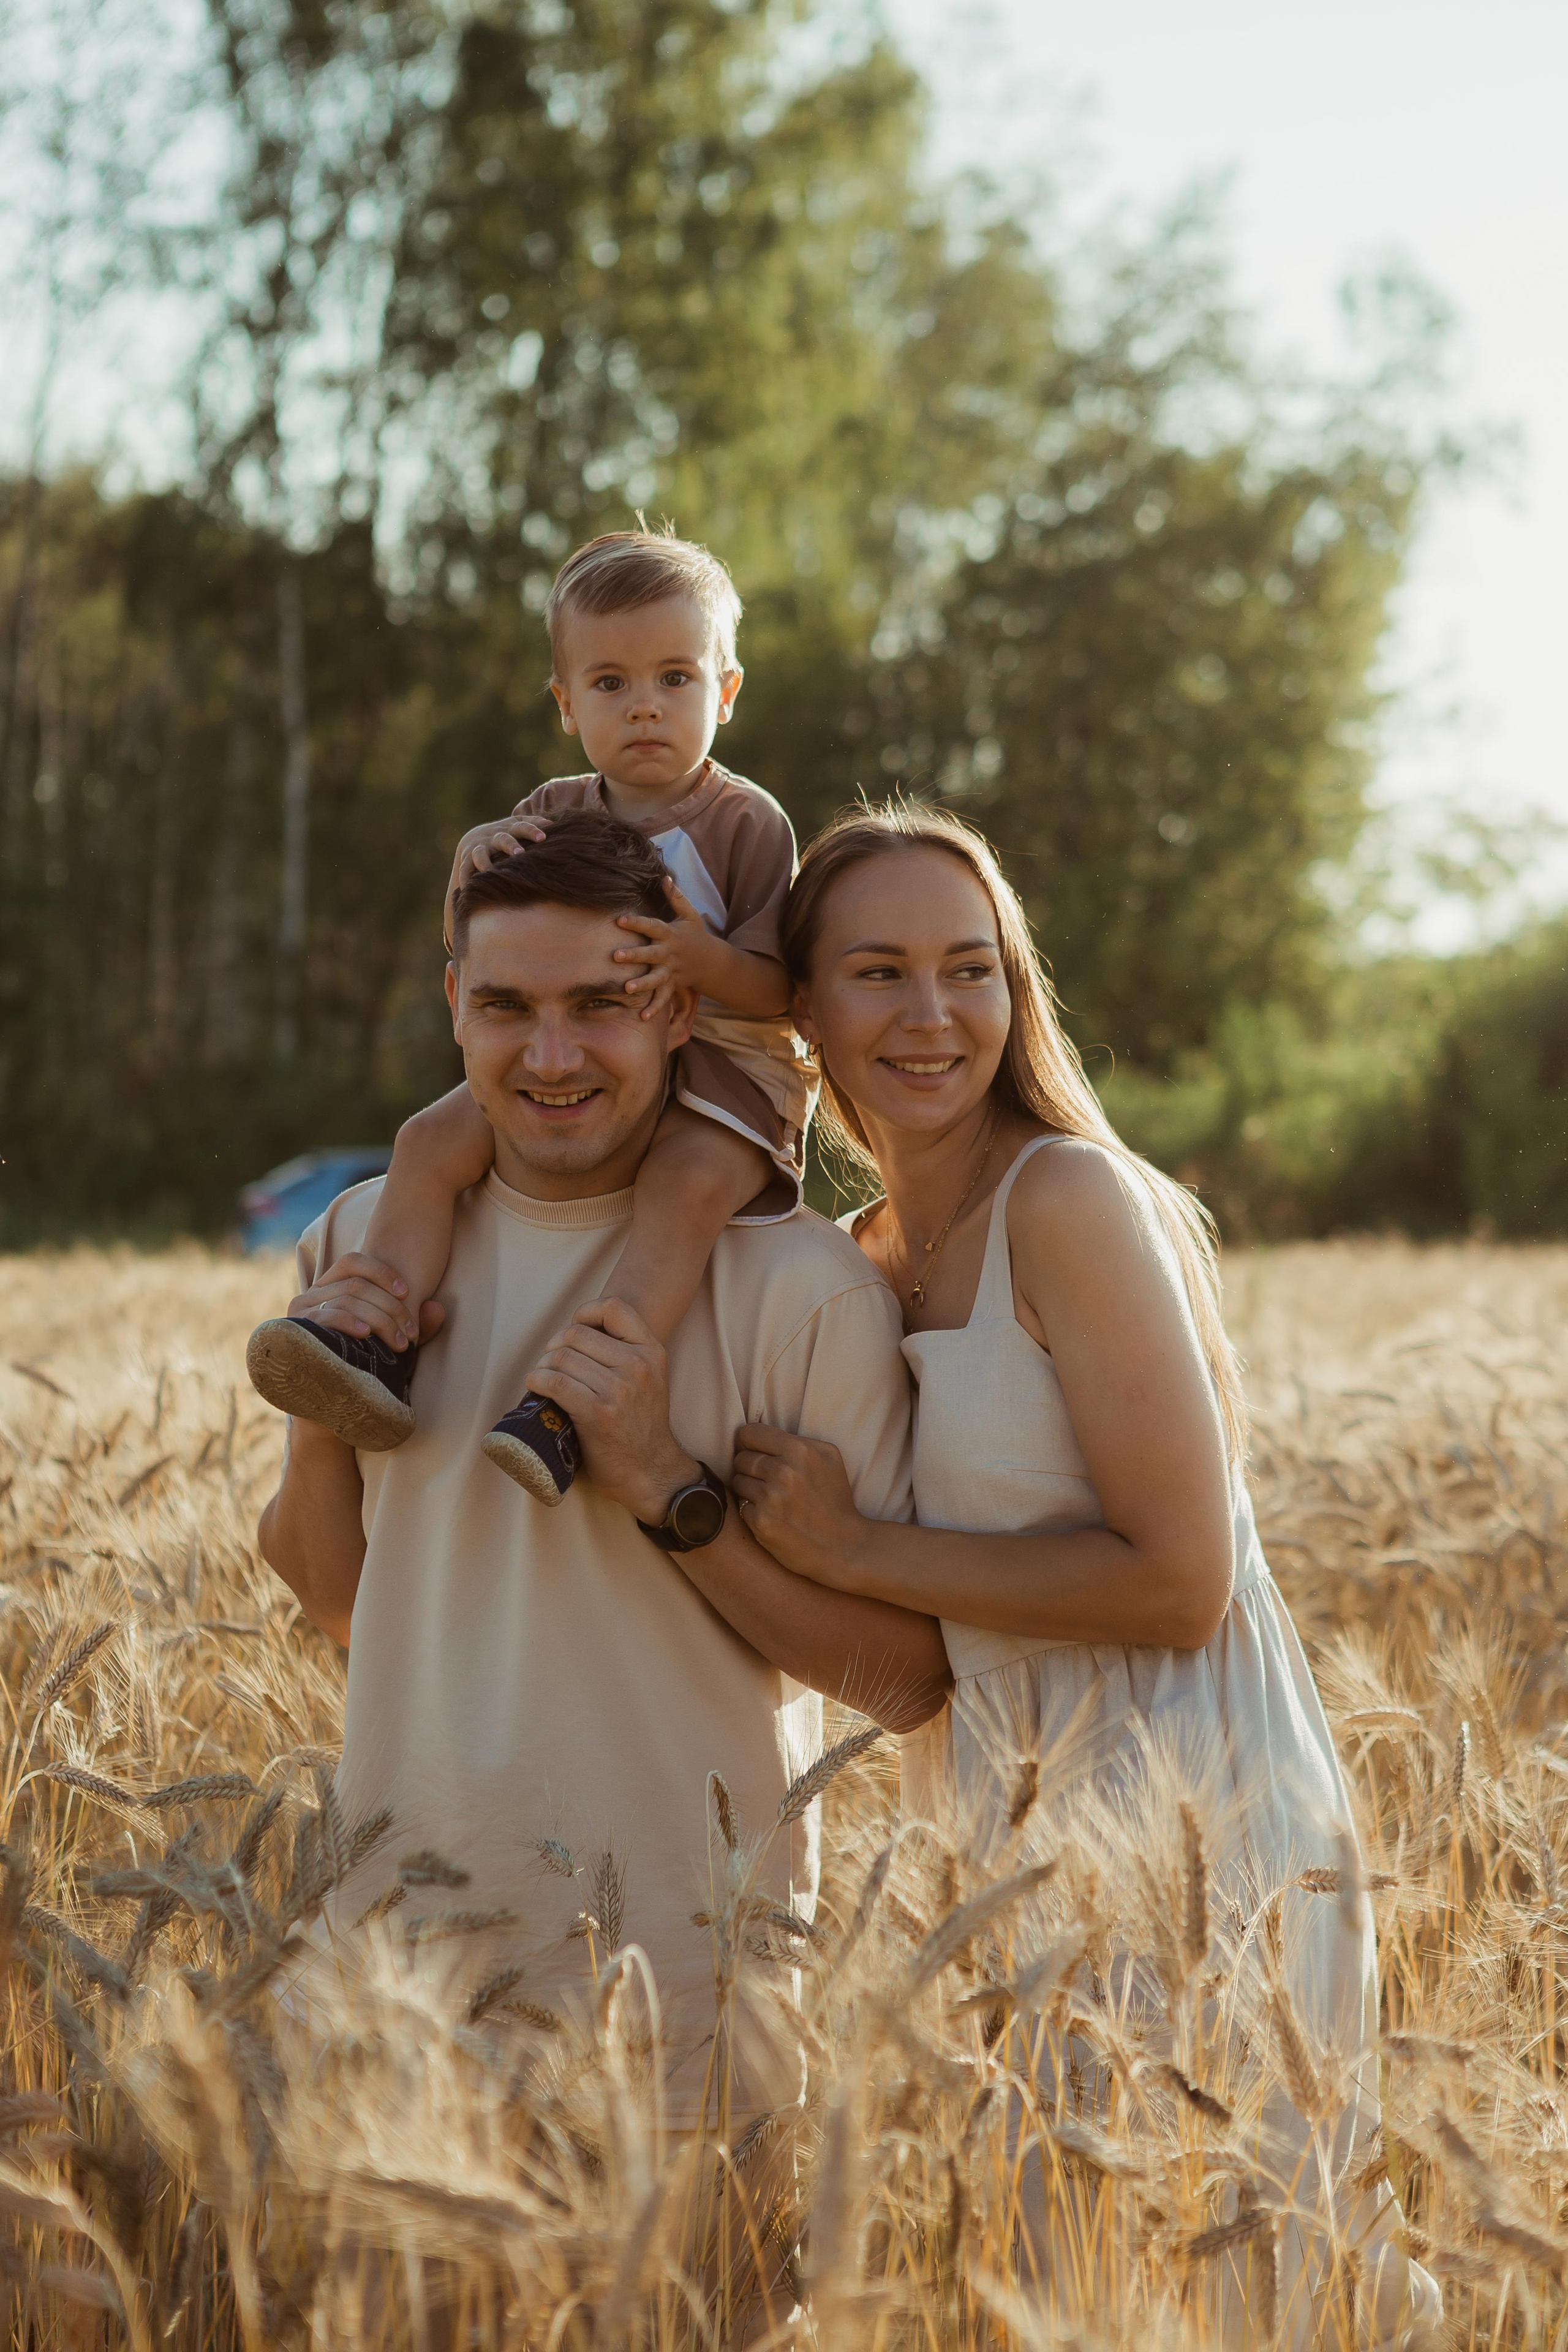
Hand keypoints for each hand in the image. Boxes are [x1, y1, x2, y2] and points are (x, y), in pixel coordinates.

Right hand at [288, 1253, 446, 1353]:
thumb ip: (417, 1324)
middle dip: (390, 1307)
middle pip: (356, 1285)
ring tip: (399, 1343)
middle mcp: (313, 1294)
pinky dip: (350, 1322)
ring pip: (346, 1299)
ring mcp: (302, 1311)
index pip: (353, 1262)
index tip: (407, 1292)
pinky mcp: (297, 1330)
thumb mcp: (394, 1341)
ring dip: (380, 1319)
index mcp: (332, 1287)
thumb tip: (438, 1308)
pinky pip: (326, 1316)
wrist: (332, 1399)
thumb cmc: (365, 1364)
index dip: (381, 1272)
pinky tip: (367, 1335)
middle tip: (410, 1333)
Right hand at [453, 810, 552, 887]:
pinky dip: (464, 877)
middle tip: (519, 853)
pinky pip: (464, 868)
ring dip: (484, 862)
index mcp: (509, 829)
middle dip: (510, 845)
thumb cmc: (504, 834)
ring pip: (480, 854)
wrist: (473, 839)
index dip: (531, 831)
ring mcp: (478, 847)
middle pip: (502, 839)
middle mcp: (493, 837)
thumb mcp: (516, 825)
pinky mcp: (466, 858)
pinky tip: (467, 888)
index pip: (521, 826)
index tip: (543, 838)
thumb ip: (532, 823)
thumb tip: (552, 823)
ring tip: (488, 871)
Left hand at [528, 1299, 699, 1523]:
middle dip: (555, 1346)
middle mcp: (637, 1365)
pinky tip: (535, 1388)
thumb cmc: (640, 1425)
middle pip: (576, 1333)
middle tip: (552, 1364)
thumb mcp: (649, 1379)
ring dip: (543, 1367)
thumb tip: (577, 1332)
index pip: (613, 1307)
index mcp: (651, 1351)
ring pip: (561, 1357)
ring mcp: (618, 1389)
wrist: (651, 1471)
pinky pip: (555, 1382)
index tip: (574, 1333)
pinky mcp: (597, 1412)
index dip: (585, 1313)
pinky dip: (537, 1381)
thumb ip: (626, 1352)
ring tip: (543, 1379)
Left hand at [613, 878, 714, 1020]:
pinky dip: (655, 1008)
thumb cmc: (695, 935)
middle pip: (650, 954)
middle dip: (634, 955)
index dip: (637, 923)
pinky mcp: (672, 985)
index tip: (620, 920)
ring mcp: (671, 971)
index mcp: (670, 935)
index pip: (652, 927)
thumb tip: (663, 876)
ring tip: (626, 988)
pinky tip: (642, 1017)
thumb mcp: (690, 914)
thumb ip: (676, 897)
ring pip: (655, 979)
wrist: (713, 962)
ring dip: (642, 984)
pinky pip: (663, 998)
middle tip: (615, 956)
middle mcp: (669, 954)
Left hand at [729, 1424, 865, 1587]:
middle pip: (741, 1458)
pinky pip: (740, 1506)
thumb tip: (758, 1434)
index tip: (757, 1453)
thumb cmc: (835, 1500)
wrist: (843, 1546)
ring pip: (737, 1481)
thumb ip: (796, 1440)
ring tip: (770, 1499)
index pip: (749, 1433)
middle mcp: (783, 1471)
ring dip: (748, 1490)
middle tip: (768, 1481)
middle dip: (750, 1468)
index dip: (750, 1444)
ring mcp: (771, 1498)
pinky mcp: (762, 1522)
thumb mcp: (829, 1457)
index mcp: (800, 1449)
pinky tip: (771, 1517)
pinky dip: (751, 1512)